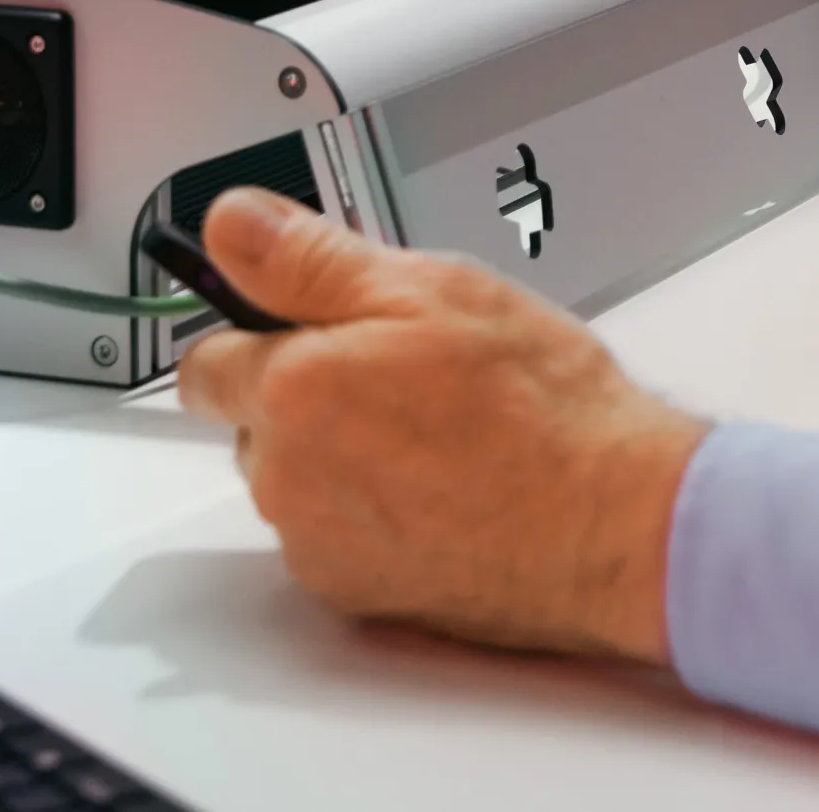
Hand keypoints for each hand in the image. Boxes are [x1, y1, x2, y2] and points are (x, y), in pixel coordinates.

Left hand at [177, 189, 700, 662]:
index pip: (206, 361)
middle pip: (257, 423)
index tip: (313, 326)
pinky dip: (377, 514)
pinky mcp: (356, 594)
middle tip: (408, 374)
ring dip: (343, 457)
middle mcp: (286, 476)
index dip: (260, 333)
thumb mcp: (438, 289)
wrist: (612, 525)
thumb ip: (314, 259)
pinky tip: (450, 490)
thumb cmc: (542, 408)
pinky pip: (337, 538)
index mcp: (294, 388)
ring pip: (299, 482)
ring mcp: (318, 543)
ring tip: (443, 435)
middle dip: (310, 396)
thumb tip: (231, 225)